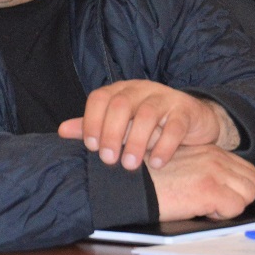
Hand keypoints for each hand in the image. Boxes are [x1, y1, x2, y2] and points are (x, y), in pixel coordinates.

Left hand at [59, 81, 238, 170]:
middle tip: (109, 160)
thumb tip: (62, 130)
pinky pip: (175, 126)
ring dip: (136, 142)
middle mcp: (141, 89)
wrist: (193, 119)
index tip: (91, 147)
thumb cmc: (151, 123)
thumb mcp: (121, 124)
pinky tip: (157, 163)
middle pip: (121, 104)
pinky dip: (164, 146)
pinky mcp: (185, 110)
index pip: (100, 98)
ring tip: (131, 165)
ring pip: (147, 114)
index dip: (91, 121)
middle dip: (111, 133)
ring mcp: (165, 98)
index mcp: (121, 90)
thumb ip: (95, 126)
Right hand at [148, 145, 254, 220]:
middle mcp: (217, 159)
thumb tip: (226, 186)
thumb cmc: (154, 179)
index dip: (237, 188)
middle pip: (253, 183)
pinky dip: (223, 214)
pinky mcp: (209, 191)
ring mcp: (214, 174)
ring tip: (208, 206)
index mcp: (212, 151)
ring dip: (232, 206)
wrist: (132, 184)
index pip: (246, 170)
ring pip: (248, 195)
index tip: (218, 196)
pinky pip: (235, 208)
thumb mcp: (186, 164)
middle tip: (215, 203)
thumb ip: (207, 168)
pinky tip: (202, 210)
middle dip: (239, 198)